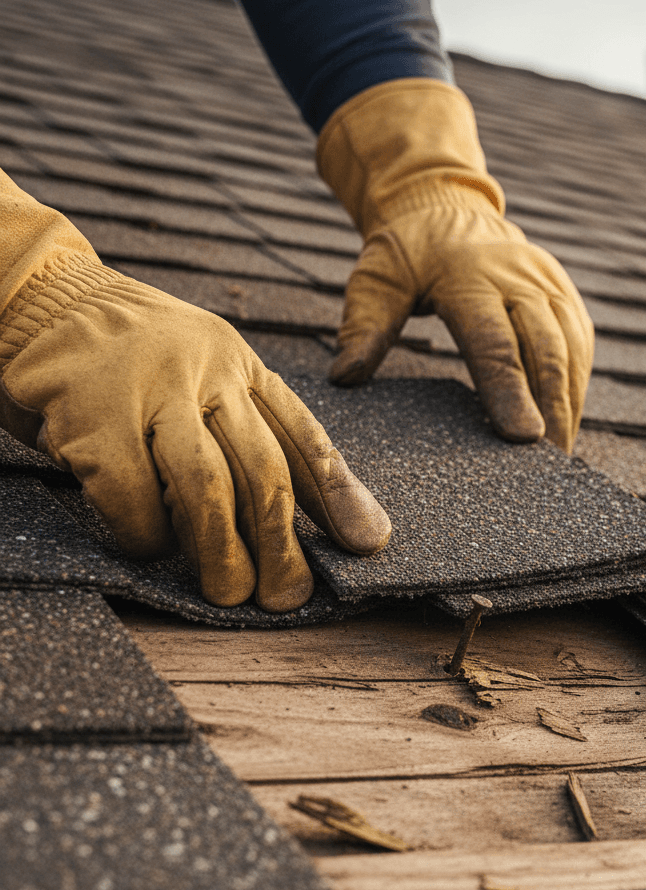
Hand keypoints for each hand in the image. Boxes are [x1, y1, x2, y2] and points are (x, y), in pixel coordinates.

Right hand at [0, 267, 390, 611]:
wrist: (36, 293)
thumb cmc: (124, 357)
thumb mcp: (198, 372)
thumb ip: (238, 428)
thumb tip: (285, 522)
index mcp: (241, 362)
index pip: (304, 435)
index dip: (339, 494)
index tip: (366, 542)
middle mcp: (209, 369)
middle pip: (265, 470)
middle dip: (281, 544)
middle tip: (287, 596)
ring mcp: (152, 388)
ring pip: (208, 488)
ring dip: (222, 553)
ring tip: (230, 594)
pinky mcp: (95, 413)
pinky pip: (134, 498)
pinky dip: (146, 535)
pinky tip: (148, 548)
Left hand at [317, 78, 593, 451]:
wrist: (444, 203)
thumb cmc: (406, 254)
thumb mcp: (374, 281)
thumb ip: (363, 327)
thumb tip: (346, 378)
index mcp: (467, 277)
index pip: (495, 343)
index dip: (511, 392)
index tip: (524, 436)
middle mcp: (517, 276)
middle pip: (545, 349)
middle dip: (553, 407)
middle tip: (552, 459)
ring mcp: (547, 281)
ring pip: (571, 346)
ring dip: (571, 400)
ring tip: (562, 450)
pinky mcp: (563, 290)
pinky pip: (579, 340)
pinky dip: (577, 382)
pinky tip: (569, 417)